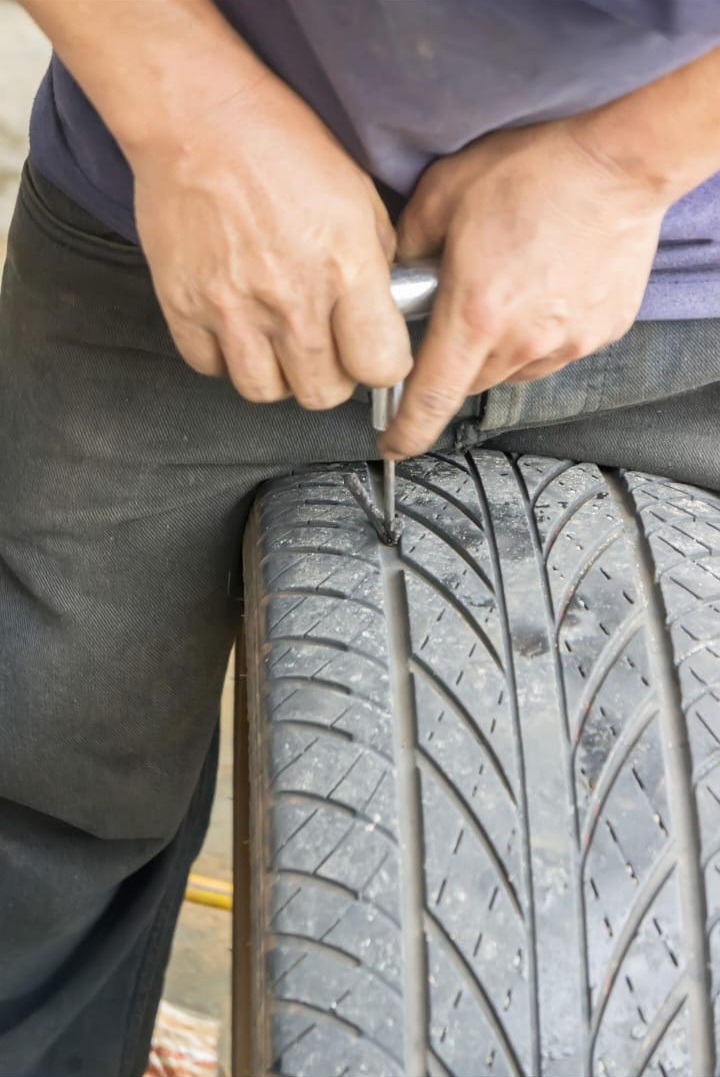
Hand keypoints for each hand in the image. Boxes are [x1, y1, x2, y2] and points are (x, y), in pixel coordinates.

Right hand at [130, 70, 411, 408]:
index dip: (381, 365)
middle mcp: (289, 297)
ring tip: (278, 341)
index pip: (380, 366)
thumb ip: (375, 266)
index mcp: (344, 267)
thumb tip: (382, 314)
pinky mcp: (184, 307)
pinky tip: (236, 326)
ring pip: (265, 392)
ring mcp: (232, 308)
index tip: (373, 354)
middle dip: (331, 376)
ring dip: (277, 375)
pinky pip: (210, 368)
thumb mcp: (357, 197)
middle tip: (325, 348)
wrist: (197, 116)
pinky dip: (224, 357)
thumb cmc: (278, 144)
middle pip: (321, 393)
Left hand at [382, 121, 668, 457]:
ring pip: (512, 371)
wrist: (621, 161)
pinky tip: (542, 288)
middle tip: (458, 311)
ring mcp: (567, 343)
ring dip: (497, 349)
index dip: (406, 429)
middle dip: (452, 362)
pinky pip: (554, 353)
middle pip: (469, 383)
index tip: (395, 443)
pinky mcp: (600, 334)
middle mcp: (522, 341)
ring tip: (507, 291)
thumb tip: (397, 273)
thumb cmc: (538, 169)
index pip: (430, 398)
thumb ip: (408, 244)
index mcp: (476, 314)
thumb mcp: (444, 194)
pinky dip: (538, 334)